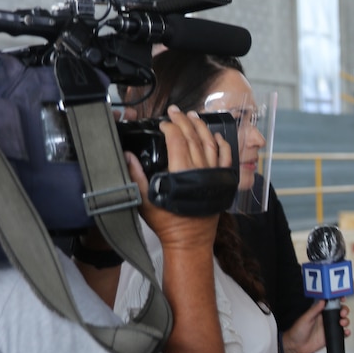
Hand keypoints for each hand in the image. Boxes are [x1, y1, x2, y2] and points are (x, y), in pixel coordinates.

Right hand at [135, 106, 233, 251]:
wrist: (189, 242)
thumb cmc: (167, 224)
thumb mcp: (144, 200)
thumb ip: (136, 176)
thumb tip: (127, 155)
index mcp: (182, 173)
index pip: (177, 140)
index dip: (170, 128)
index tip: (162, 122)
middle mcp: (201, 171)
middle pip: (194, 137)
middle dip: (184, 121)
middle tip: (175, 111)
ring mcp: (214, 175)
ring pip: (211, 144)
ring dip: (202, 128)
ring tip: (193, 116)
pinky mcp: (222, 182)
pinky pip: (226, 158)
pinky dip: (222, 145)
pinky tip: (216, 136)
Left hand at [283, 300, 351, 352]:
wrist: (296, 347)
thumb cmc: (297, 332)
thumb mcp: (305, 319)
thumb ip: (314, 310)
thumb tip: (322, 301)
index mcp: (319, 312)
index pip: (331, 303)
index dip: (338, 300)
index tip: (342, 299)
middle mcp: (326, 319)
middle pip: (340, 312)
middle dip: (344, 310)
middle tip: (342, 313)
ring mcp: (329, 328)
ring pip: (343, 321)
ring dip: (346, 321)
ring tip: (342, 323)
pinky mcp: (331, 336)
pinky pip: (341, 333)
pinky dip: (346, 332)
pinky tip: (345, 332)